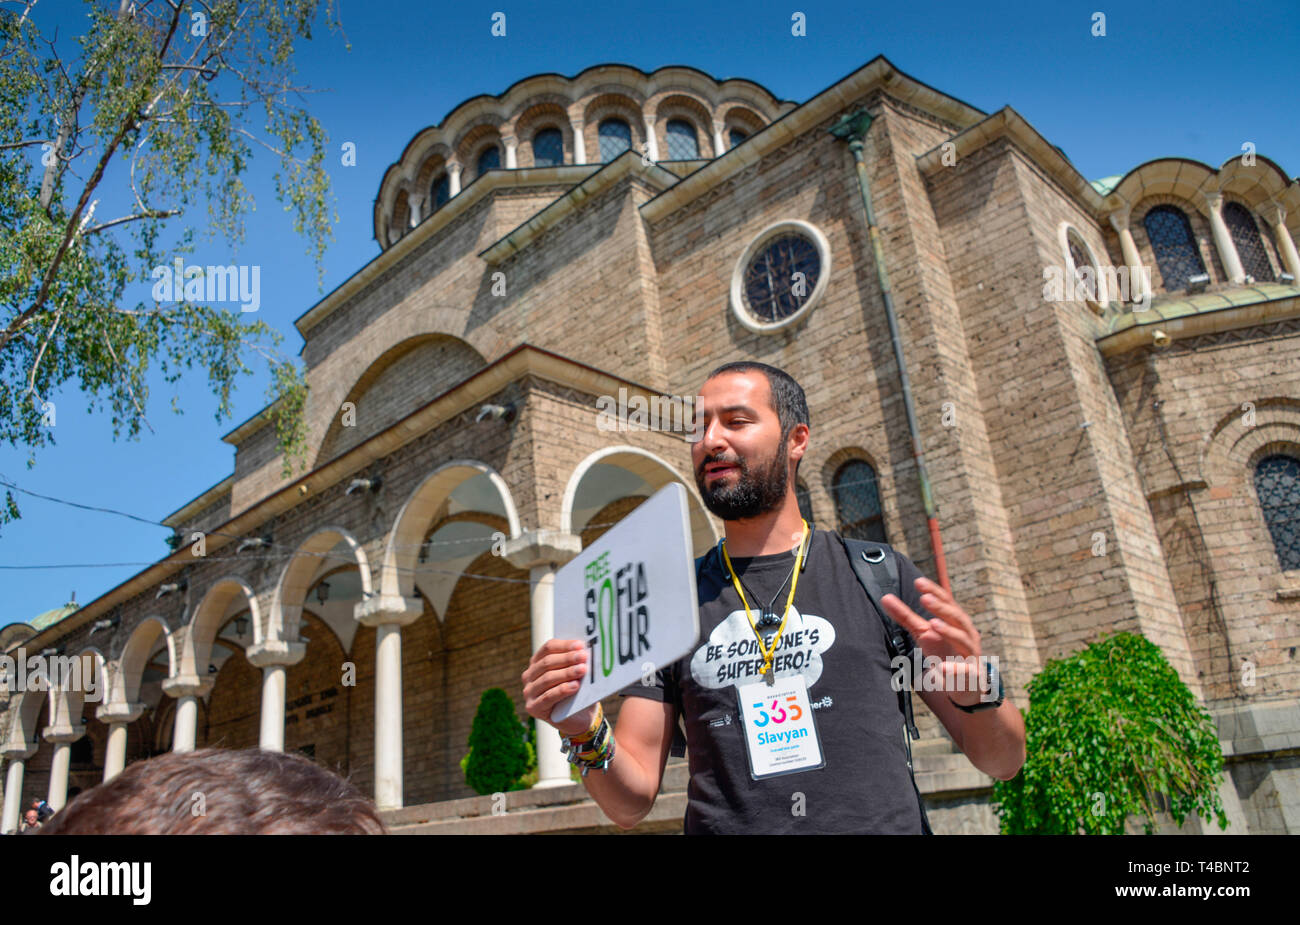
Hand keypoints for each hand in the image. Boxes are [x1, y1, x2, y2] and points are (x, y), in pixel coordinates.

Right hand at [521, 638, 597, 736]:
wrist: (579, 718)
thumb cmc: (578, 691)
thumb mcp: (577, 674)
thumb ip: (576, 661)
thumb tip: (585, 649)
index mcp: (537, 662)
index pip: (548, 648)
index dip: (564, 645)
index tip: (580, 645)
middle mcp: (529, 675)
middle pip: (547, 662)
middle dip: (567, 659)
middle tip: (583, 657)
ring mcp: (529, 692)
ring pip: (547, 678)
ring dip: (566, 673)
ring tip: (582, 670)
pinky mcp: (533, 707)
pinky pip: (548, 696)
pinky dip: (562, 690)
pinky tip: (575, 686)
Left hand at [880, 576, 987, 706]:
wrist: (965, 685)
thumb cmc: (944, 652)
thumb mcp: (924, 633)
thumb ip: (906, 616)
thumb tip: (885, 598)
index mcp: (956, 622)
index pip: (947, 602)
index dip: (934, 591)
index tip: (918, 582)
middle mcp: (967, 634)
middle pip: (957, 617)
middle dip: (941, 608)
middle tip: (924, 598)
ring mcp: (971, 654)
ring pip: (963, 640)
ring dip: (949, 631)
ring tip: (933, 624)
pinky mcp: (972, 675)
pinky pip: (965, 671)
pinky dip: (954, 669)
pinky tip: (941, 668)